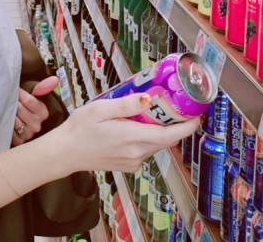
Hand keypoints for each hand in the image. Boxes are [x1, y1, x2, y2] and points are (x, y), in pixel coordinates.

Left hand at [11, 75, 58, 145]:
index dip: (19, 93)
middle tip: (7, 98)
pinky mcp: (18, 141)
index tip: (14, 89)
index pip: (29, 100)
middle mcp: (37, 125)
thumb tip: (55, 79)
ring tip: (5, 107)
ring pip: (13, 118)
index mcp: (43, 113)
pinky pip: (8, 129)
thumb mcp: (35, 97)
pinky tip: (4, 118)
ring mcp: (28, 134)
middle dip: (12, 101)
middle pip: (19, 108)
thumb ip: (42, 87)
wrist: (24, 124)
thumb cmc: (28, 107)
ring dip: (7, 112)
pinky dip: (4, 122)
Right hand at [56, 93, 199, 173]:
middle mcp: (136, 153)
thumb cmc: (80, 129)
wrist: (65, 152)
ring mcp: (133, 161)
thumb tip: (148, 99)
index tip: (197, 114)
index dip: (187, 126)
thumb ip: (125, 105)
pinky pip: (145, 149)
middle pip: (166, 138)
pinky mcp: (128, 164)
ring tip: (149, 109)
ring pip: (156, 143)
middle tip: (173, 102)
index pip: (170, 135)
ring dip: (158, 128)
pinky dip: (146, 136)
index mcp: (132, 138)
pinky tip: (134, 124)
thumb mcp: (100, 109)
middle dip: (173, 122)